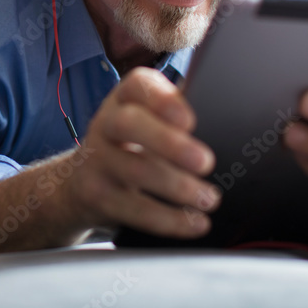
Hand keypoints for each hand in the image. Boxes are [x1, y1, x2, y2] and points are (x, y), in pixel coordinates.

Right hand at [65, 67, 219, 237]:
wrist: (81, 182)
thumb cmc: (130, 146)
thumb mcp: (145, 121)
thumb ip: (174, 117)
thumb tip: (226, 124)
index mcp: (124, 99)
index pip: (137, 85)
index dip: (163, 99)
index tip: (190, 120)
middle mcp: (106, 124)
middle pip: (129, 124)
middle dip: (169, 143)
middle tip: (205, 162)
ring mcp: (98, 160)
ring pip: (135, 170)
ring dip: (178, 186)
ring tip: (209, 198)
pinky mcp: (97, 195)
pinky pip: (135, 209)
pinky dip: (170, 220)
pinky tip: (195, 222)